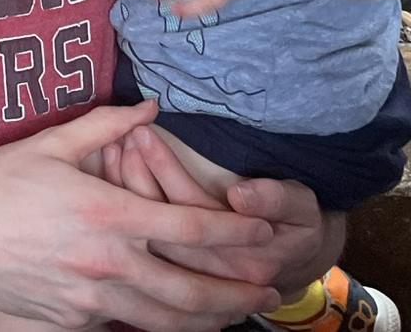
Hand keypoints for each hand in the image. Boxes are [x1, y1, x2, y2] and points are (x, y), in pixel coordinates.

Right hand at [0, 101, 279, 331]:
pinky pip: (126, 324)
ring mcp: (91, 299)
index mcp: (106, 213)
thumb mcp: (52, 144)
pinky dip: (157, 323)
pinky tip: (173, 317)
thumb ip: (107, 126)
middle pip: (191, 290)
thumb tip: (150, 107)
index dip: (234, 233)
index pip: (189, 229)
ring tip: (236, 314)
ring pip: (166, 321)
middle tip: (269, 289)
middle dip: (237, 293)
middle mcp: (107, 263)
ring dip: (208, 319)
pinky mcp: (74, 321)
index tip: (264, 233)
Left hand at [103, 124, 339, 295]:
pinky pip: (140, 239)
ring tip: (111, 145)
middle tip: (118, 134)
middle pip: (159, 224)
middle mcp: (213, 273)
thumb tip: (241, 195)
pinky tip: (111, 170)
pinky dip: (122, 203)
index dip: (165, 170)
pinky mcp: (174, 276)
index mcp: (243, 256)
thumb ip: (275, 199)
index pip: (192, 210)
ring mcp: (191, 279)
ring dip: (124, 187)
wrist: (289, 265)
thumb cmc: (293, 226)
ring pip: (143, 234)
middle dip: (135, 173)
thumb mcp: (299, 207)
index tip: (142, 131)